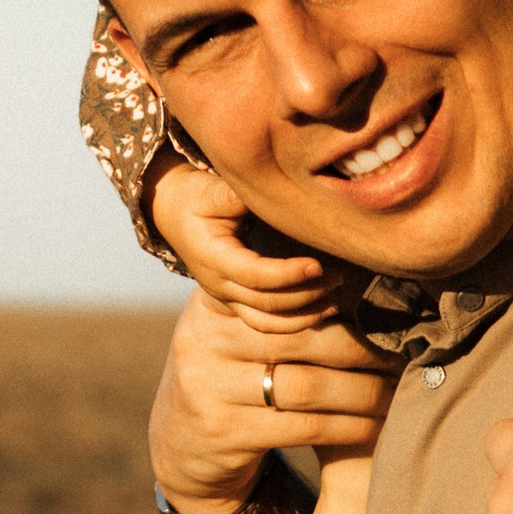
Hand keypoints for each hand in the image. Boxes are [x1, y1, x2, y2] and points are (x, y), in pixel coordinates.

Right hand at [149, 157, 341, 329]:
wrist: (174, 213)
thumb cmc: (196, 198)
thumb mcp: (211, 190)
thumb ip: (239, 196)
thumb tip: (274, 196)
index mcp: (213, 258)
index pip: (254, 276)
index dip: (287, 275)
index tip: (318, 265)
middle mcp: (218, 285)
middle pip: (266, 303)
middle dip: (306, 294)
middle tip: (338, 276)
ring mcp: (226, 298)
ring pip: (266, 322)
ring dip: (304, 316)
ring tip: (335, 300)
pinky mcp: (236, 301)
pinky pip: (265, 323)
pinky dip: (295, 322)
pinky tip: (322, 310)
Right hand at [150, 293, 400, 511]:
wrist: (182, 448)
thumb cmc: (232, 378)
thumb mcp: (235, 332)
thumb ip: (277, 305)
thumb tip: (359, 269)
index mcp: (212, 303)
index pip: (282, 291)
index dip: (337, 298)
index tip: (384, 305)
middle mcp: (203, 339)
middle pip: (303, 336)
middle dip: (363, 347)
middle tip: (405, 351)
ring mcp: (208, 388)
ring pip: (310, 385)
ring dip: (366, 391)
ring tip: (399, 390)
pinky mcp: (223, 433)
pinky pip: (306, 427)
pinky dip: (350, 426)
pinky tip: (376, 425)